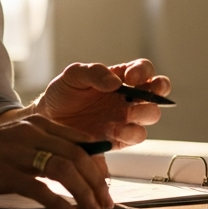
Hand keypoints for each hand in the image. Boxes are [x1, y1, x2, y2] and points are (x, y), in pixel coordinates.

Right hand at [0, 116, 113, 208]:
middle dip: (97, 183)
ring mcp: (16, 151)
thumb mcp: (17, 144)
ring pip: (63, 169)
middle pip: (77, 156)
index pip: (81, 142)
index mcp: (37, 124)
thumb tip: (76, 172)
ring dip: (84, 193)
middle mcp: (30, 133)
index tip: (106, 188)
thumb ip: (43, 151)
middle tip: (106, 204)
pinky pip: (38, 187)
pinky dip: (59, 202)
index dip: (99, 167)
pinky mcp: (2, 172)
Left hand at [35, 60, 168, 147]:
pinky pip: (136, 136)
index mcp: (122, 77)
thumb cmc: (64, 92)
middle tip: (145, 94)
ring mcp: (127, 117)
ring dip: (143, 113)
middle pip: (157, 92)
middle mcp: (129, 97)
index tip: (131, 78)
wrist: (49, 119)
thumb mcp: (74, 75)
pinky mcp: (121, 137)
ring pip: (151, 115)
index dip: (144, 72)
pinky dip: (130, 133)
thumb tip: (115, 82)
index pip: (144, 70)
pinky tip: (113, 130)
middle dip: (158, 92)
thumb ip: (94, 72)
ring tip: (125, 114)